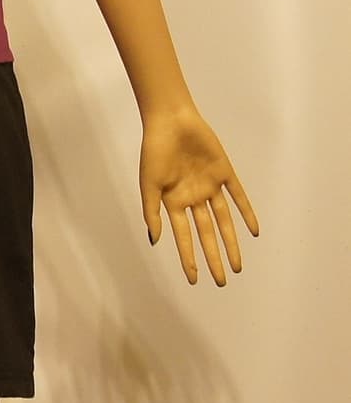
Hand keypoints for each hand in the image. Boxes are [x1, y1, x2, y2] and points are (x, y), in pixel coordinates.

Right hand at [139, 106, 258, 285]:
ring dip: (231, 242)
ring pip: (223, 221)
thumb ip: (152, 212)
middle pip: (207, 234)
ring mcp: (210, 186)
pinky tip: (253, 231)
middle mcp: (193, 198)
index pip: (184, 238)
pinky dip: (246, 213)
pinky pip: (238, 196)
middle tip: (223, 280)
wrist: (171, 122)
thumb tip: (156, 240)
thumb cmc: (155, 151)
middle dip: (213, 258)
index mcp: (174, 203)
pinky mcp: (224, 172)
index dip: (189, 259)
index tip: (194, 280)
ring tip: (237, 265)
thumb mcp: (148, 185)